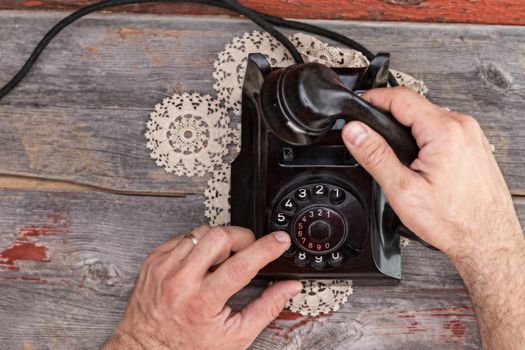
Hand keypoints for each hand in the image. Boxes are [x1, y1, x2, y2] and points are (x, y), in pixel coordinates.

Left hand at [103, 226, 301, 349]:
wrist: (145, 348)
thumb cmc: (189, 345)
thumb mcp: (235, 336)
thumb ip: (267, 308)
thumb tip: (289, 288)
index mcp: (202, 301)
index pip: (241, 265)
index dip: (266, 248)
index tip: (280, 240)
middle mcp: (180, 281)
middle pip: (219, 237)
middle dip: (241, 238)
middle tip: (247, 251)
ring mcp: (164, 267)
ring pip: (202, 232)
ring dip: (220, 241)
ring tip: (222, 260)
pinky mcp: (155, 259)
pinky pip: (184, 237)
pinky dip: (199, 244)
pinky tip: (202, 262)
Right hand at [342, 87, 524, 348]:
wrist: (486, 241)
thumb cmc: (453, 220)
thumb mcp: (403, 189)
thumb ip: (375, 155)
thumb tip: (355, 132)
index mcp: (444, 131)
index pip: (401, 97)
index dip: (373, 98)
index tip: (358, 104)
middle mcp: (462, 127)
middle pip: (414, 106)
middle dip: (388, 116)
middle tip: (368, 131)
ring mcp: (470, 136)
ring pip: (427, 119)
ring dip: (405, 129)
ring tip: (391, 151)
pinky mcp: (472, 146)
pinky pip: (441, 131)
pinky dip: (422, 138)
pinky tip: (415, 161)